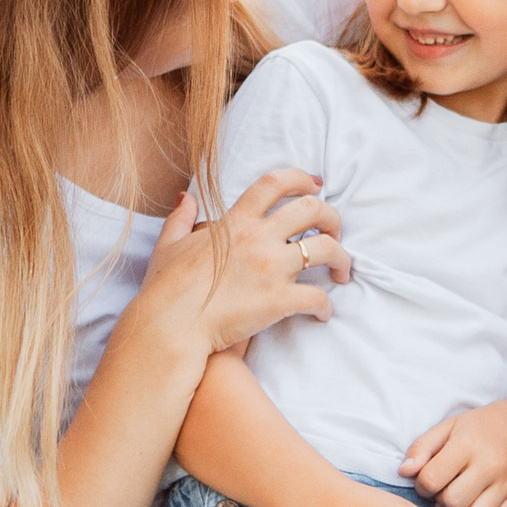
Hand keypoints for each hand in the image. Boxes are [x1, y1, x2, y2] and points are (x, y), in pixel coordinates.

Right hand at [137, 171, 353, 356]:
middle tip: (335, 232)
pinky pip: (317, 298)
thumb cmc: (165, 290)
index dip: (300, 179)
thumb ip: (181, 218)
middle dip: (332, 217)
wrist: (170, 327)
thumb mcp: (168, 245)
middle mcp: (257, 238)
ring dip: (342, 259)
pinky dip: (326, 306)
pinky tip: (322, 314)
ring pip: (326, 250)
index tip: (315, 185)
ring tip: (341, 272)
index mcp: (235, 222)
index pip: (274, 184)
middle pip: (312, 209)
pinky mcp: (278, 300)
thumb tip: (187, 198)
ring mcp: (271, 268)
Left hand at [402, 401, 506, 506]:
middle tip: (444, 492)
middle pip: (452, 503)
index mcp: (467, 444)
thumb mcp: (448, 428)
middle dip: (441, 502)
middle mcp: (490, 465)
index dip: (422, 484)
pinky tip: (477, 506)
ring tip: (458, 502)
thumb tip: (404, 472)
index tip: (429, 479)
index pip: (431, 479)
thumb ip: (422, 448)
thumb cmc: (478, 429)